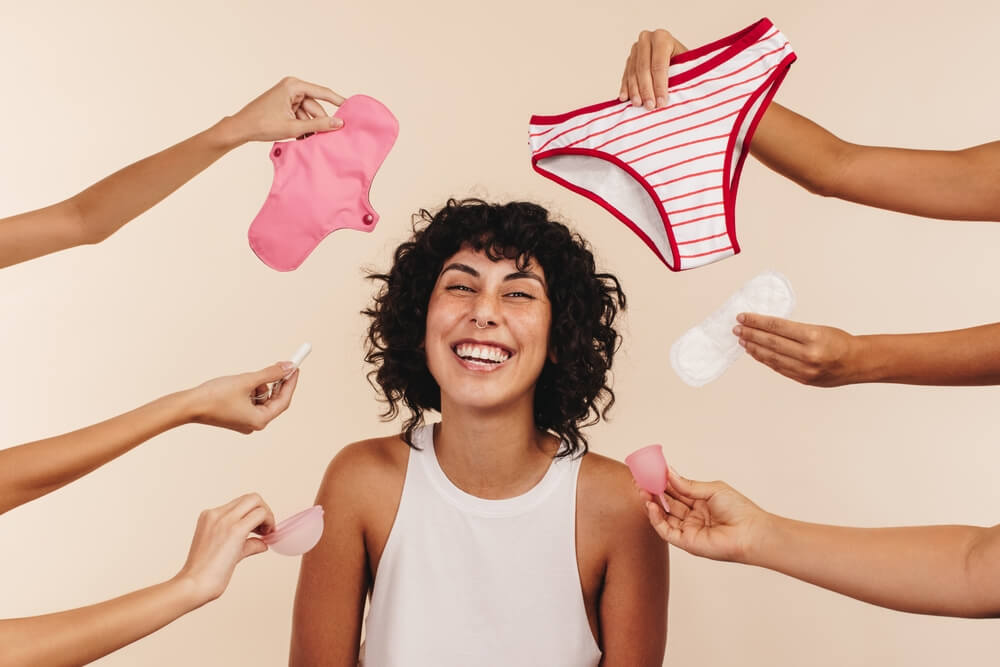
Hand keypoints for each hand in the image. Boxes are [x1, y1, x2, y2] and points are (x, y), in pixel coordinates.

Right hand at [174, 493, 274, 602]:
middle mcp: (216, 514)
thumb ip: (245, 544)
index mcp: (209, 516)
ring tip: (266, 533)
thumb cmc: (204, 574)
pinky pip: (260, 514)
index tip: (258, 529)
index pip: (239, 503)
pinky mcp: (235, 530)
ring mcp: (224, 520)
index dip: (253, 513)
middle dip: (263, 510)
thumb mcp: (225, 551)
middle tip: (265, 529)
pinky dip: (269, 522)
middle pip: (250, 498)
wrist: (194, 584)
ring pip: (256, 500)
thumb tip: (262, 543)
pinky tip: (266, 536)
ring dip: (267, 514)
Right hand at [187, 362, 299, 433]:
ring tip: (245, 379)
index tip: (295, 368)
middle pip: (273, 400)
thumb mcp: (247, 380)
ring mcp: (244, 422)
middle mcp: (253, 424)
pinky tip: (239, 384)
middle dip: (275, 383)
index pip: (283, 401)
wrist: (189, 405)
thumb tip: (288, 367)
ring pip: (261, 399)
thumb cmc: (215, 395)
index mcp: (259, 420)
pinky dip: (249, 391)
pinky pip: (250, 401)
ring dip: (259, 386)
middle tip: (280, 366)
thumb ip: (270, 373)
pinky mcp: (236, 417)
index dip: (291, 383)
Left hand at [226, 76, 345, 143]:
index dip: (338, 101)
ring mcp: (288, 96)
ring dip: (310, 127)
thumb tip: (339, 123)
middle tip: (327, 137)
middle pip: (315, 106)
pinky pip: (300, 116)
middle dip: (319, 122)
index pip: (323, 92)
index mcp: (294, 85)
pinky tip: (303, 139)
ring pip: (308, 114)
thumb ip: (318, 125)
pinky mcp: (284, 105)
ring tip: (309, 141)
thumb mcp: (294, 127)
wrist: (240, 128)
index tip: (352, 107)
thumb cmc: (262, 124)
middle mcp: (292, 87)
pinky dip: (303, 127)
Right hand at [619, 29, 687, 109]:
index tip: (661, 102)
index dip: (660, 85)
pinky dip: (625, 88)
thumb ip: (681, 74)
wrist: (676, 57)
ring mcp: (635, 49)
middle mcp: (646, 39)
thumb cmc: (683, 63)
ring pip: (633, 73)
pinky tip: (625, 98)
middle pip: (644, 68)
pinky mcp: (629, 59)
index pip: (659, 64)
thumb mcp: (686, 65)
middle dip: (646, 90)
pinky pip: (625, 75)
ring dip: (635, 91)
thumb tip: (677, 93)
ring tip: (638, 104)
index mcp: (662, 37)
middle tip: (650, 106)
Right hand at [640, 467, 769, 562]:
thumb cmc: (738, 510)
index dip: (661, 482)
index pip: (675, 491)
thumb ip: (688, 485)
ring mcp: (688, 529)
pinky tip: (651, 505)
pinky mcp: (686, 542)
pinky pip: (665, 530)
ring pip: (663, 516)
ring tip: (642, 490)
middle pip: (667, 502)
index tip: (649, 471)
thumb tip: (668, 473)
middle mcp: (692, 516)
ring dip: (651, 503)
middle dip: (652, 491)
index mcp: (700, 502)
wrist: (750, 532)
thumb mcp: (712, 490)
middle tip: (639, 480)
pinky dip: (656, 518)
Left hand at [734, 313, 865, 386]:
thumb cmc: (839, 342)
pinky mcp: (802, 379)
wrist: (857, 362)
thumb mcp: (817, 329)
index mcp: (812, 337)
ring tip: (743, 340)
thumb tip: (765, 328)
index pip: (776, 326)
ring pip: (772, 357)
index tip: (743, 317)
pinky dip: (765, 359)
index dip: (756, 321)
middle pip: (771, 342)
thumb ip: (793, 332)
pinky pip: (778, 368)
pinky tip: (755, 353)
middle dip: (751, 334)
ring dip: (754, 348)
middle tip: (737, 328)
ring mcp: (804, 369)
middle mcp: (808, 354)